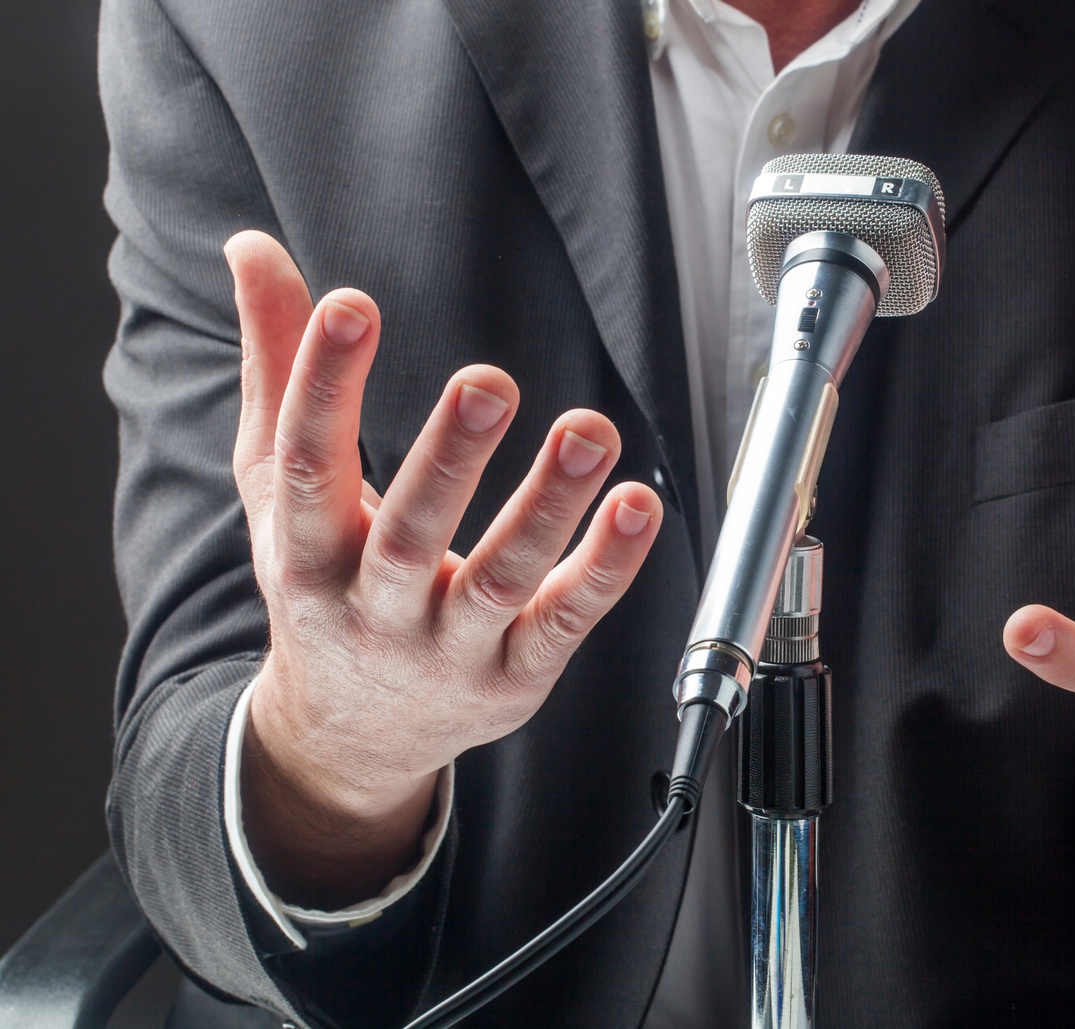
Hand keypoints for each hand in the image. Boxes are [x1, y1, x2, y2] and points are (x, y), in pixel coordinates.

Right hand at [226, 231, 663, 907]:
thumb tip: (254, 248)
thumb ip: (279, 369)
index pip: (306, 466)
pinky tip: (638, 506)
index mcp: (304, 554)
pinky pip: (565, 620)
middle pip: (408, 532)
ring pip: (499, 578)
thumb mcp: (282, 489)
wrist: (354, 733)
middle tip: (487, 381)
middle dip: (448, 457)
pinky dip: (606, 568)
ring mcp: (447, 649)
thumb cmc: (324, 585)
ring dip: (548, 506)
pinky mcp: (515, 675)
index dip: (322, 385)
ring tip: (590, 431)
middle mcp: (372, 608)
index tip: (351, 305)